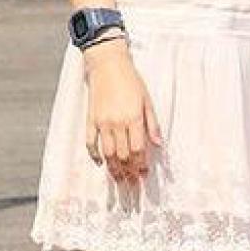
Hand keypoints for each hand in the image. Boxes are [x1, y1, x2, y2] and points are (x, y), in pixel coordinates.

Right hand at [84, 39, 161, 181]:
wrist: (108, 65)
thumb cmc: (131, 81)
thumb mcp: (147, 101)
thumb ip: (152, 124)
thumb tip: (159, 145)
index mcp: (133, 118)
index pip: (138, 149)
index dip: (141, 165)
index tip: (143, 176)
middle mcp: (117, 123)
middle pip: (122, 155)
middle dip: (128, 172)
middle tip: (132, 184)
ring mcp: (102, 122)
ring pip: (107, 152)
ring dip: (113, 168)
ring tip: (118, 179)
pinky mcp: (90, 120)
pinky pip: (90, 142)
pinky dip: (94, 154)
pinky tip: (100, 163)